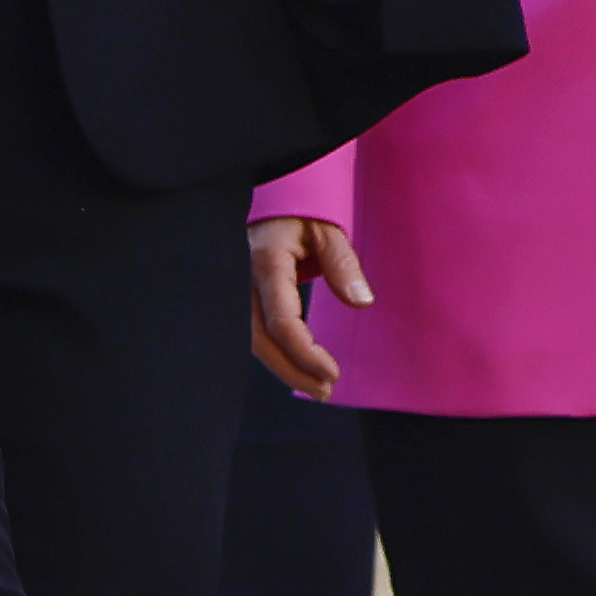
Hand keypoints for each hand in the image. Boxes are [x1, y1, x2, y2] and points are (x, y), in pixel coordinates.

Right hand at [248, 215, 362, 397]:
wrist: (267, 204)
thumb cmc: (301, 214)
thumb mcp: (328, 230)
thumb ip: (343, 265)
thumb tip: (361, 303)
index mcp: (265, 262)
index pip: (282, 321)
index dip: (305, 353)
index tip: (332, 373)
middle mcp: (242, 279)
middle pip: (260, 340)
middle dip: (292, 371)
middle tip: (325, 391)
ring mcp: (233, 289)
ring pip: (251, 340)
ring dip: (283, 368)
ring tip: (317, 386)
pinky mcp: (236, 296)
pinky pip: (251, 331)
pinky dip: (274, 353)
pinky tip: (296, 366)